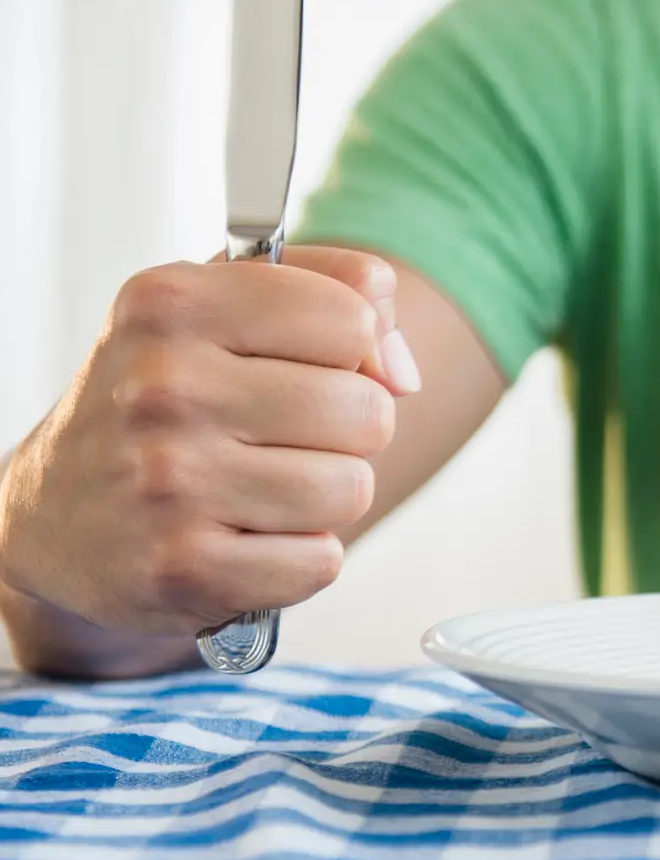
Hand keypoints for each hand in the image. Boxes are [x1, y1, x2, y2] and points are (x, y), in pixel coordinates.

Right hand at [0, 248, 418, 651]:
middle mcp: (162, 388)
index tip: (297, 365)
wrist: (55, 515)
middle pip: (368, 410)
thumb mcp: (225, 307)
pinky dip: (298, 558)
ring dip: (323, 498)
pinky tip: (242, 538)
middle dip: (343, 431)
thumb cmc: (165, 400)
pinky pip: (321, 561)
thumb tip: (404, 374)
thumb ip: (340, 291)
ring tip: (257, 488)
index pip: (352, 317)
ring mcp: (168, 483)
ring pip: (353, 489)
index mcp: (172, 304)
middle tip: (273, 437)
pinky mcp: (181, 568)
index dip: (349, 350)